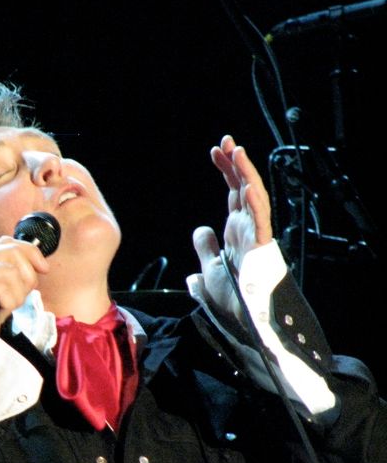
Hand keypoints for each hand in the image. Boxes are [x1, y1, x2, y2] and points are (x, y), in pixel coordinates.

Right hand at [0, 236, 49, 346]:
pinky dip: (6, 302)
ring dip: (14, 298)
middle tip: (14, 301)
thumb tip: (36, 272)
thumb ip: (12, 286)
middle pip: (14, 251)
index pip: (9, 243)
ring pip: (12, 273)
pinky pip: (2, 285)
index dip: (31, 253)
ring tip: (0, 311)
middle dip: (26, 278)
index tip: (43, 269)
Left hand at [192, 134, 272, 318]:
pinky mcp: (261, 244)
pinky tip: (245, 177)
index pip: (233, 193)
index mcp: (237, 232)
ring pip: (253, 195)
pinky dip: (253, 195)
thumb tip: (201, 231)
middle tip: (225, 141)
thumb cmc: (232, 301)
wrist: (243, 321)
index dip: (226, 171)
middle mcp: (248, 229)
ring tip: (235, 149)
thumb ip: (205, 249)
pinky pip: (259, 215)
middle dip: (235, 163)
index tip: (215, 151)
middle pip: (243, 187)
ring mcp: (256, 235)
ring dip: (245, 172)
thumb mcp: (208, 270)